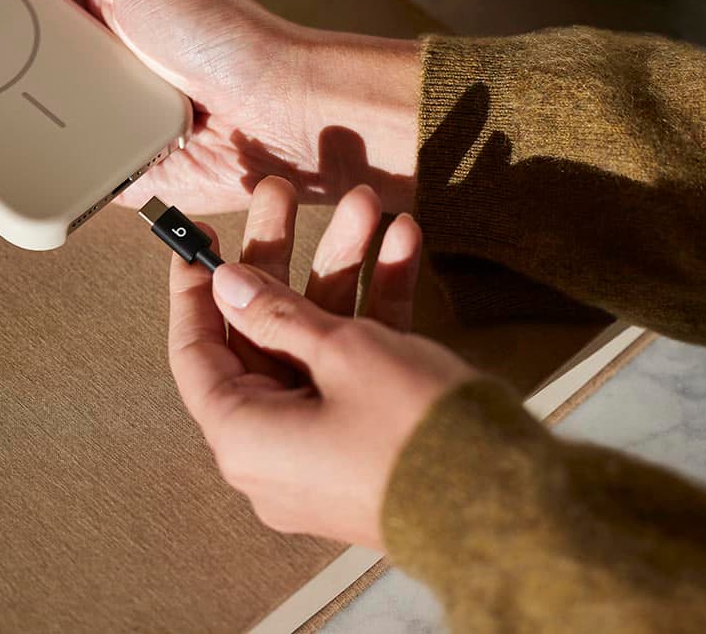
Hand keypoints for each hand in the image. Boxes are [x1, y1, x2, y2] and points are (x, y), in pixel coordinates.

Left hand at [168, 177, 475, 547]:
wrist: (510, 509)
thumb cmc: (418, 441)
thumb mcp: (343, 353)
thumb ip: (279, 314)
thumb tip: (229, 288)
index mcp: (245, 436)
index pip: (197, 350)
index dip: (195, 286)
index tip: (199, 238)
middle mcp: (275, 448)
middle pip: (263, 334)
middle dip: (284, 258)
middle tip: (286, 197)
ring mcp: (324, 444)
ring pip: (318, 342)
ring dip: (344, 272)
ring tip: (368, 208)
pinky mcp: (370, 438)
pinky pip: (358, 367)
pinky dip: (376, 311)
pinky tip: (403, 248)